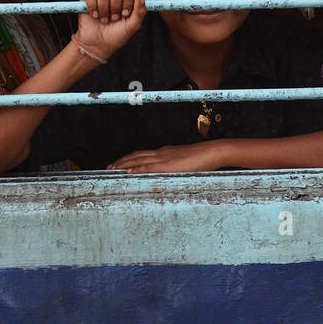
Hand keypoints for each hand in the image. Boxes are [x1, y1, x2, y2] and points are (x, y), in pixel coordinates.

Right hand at [73, 0, 146, 60]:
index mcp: (127, 0)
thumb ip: (140, 11)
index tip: (125, 14)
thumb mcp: (132, 26)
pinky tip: (94, 15)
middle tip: (114, 18)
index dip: (128, 0)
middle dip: (115, 5)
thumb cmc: (116, 36)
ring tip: (104, 20)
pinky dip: (93, 6)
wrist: (97, 46)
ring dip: (104, 9)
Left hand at [108, 141, 226, 173]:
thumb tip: (173, 172)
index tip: (119, 163)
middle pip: (136, 155)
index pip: (143, 154)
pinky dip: (135, 169)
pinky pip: (147, 166)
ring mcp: (164, 157)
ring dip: (123, 164)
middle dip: (121, 161)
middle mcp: (162, 153)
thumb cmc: (204, 158)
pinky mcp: (167, 164)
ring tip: (112, 169)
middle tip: (109, 167)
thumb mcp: (187, 162)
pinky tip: (127, 172)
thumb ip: (178, 166)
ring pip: (138, 159)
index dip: (129, 158)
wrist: (213, 151)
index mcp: (166, 152)